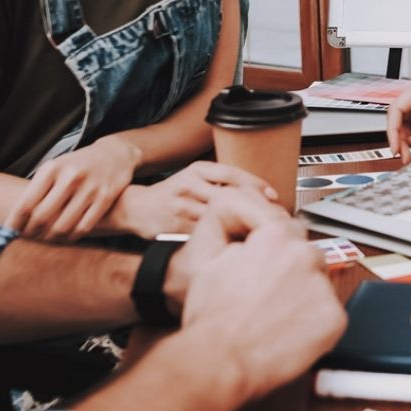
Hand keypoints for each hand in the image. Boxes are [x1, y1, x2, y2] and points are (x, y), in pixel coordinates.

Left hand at [7, 141, 140, 240]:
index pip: (26, 203)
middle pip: (42, 217)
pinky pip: (83, 227)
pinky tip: (64, 239)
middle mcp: (70, 177)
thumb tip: (16, 219)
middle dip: (31, 233)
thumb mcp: (55, 168)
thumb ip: (37, 189)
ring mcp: (89, 188)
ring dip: (50, 239)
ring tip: (43, 241)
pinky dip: (70, 238)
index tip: (8, 233)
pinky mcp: (105, 198)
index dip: (15, 223)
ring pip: (62, 226)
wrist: (114, 154)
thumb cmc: (76, 165)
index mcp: (52, 168)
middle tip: (26, 240)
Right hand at [115, 160, 275, 236]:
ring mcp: (182, 204)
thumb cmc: (172, 193)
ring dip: (240, 223)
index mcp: (197, 169)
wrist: (137, 207)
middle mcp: (190, 184)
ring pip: (218, 215)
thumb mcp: (195, 177)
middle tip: (271, 215)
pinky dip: (222, 237)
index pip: (232, 173)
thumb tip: (257, 191)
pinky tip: (235, 240)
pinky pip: (205, 232)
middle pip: (229, 194)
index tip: (273, 195)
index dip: (256, 184)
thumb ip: (220, 181)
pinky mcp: (177, 224)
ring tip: (258, 229)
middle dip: (252, 205)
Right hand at [173, 189, 346, 401]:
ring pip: (321, 288)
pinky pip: (329, 317)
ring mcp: (322, 288)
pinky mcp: (334, 319)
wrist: (219, 359)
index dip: (280, 253)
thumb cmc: (212, 316)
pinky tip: (290, 334)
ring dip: (306, 299)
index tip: (275, 270)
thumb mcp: (214, 260)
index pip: (291, 232)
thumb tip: (254, 238)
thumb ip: (242, 241)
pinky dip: (315, 326)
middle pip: (310, 258)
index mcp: (276, 236)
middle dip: (296, 274)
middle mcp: (305, 256)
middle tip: (273, 299)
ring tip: (278, 320)